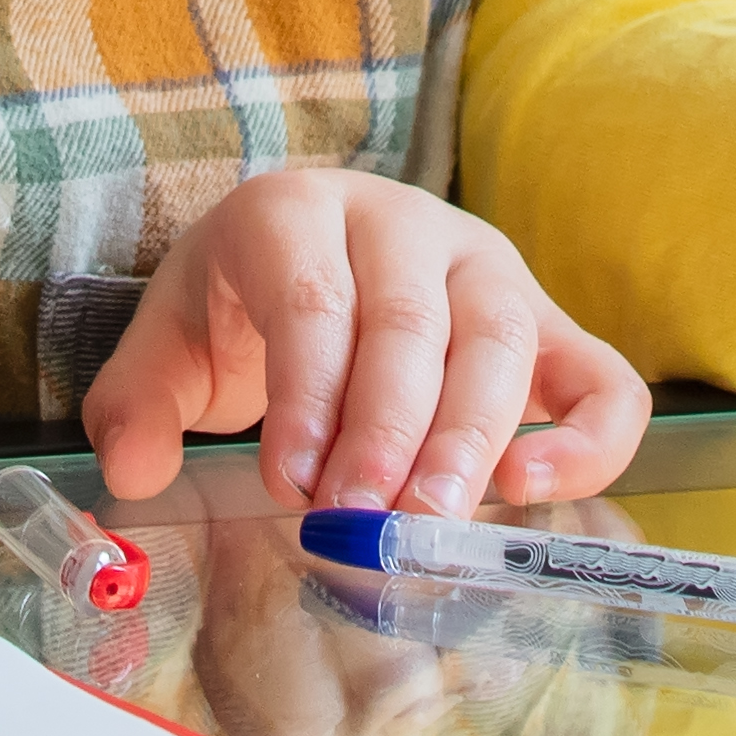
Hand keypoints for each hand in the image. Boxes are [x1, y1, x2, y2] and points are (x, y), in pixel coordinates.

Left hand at [81, 166, 649, 522]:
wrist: (303, 258)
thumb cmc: (240, 306)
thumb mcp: (171, 342)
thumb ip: (137, 405)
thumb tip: (136, 472)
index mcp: (299, 212)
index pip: (316, 299)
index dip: (309, 395)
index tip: (291, 483)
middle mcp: (404, 222)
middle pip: (412, 322)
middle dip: (388, 432)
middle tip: (359, 520)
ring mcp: (485, 265)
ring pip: (502, 340)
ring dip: (469, 440)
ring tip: (426, 522)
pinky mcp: (545, 319)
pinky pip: (599, 377)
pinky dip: (586, 437)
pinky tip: (528, 489)